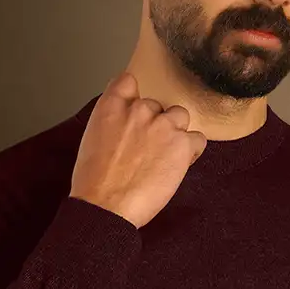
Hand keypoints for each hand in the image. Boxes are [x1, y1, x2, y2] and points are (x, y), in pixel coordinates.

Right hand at [70, 70, 207, 228]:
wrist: (105, 207)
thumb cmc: (93, 182)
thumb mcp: (91, 140)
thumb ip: (111, 123)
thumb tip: (125, 128)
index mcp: (111, 105)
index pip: (128, 81)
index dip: (133, 98)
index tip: (135, 114)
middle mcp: (139, 110)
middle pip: (156, 105)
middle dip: (154, 123)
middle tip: (147, 149)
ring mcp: (163, 125)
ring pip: (180, 116)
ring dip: (175, 132)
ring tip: (165, 156)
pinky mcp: (182, 145)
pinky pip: (198, 139)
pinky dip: (192, 151)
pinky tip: (178, 165)